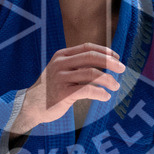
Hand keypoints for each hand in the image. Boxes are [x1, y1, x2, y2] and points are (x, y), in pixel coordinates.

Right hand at [10, 43, 124, 133]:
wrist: (31, 106)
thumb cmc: (51, 89)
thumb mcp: (60, 71)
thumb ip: (77, 66)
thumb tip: (105, 64)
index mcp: (61, 55)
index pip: (87, 47)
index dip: (104, 51)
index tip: (117, 58)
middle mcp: (60, 64)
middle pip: (91, 57)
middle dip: (110, 63)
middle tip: (122, 69)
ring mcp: (60, 78)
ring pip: (92, 74)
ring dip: (108, 80)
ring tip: (115, 87)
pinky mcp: (63, 93)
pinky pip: (87, 90)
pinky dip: (100, 93)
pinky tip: (105, 97)